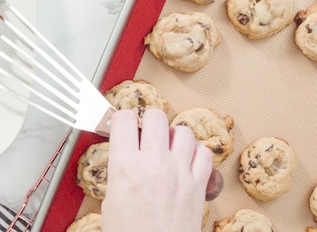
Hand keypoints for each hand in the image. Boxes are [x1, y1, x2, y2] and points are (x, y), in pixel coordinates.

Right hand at [101, 109, 212, 230]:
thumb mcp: (111, 201)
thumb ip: (120, 172)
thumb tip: (125, 158)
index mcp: (125, 165)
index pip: (125, 119)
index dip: (123, 118)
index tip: (124, 123)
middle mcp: (154, 163)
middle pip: (156, 116)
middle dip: (150, 120)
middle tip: (147, 131)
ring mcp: (179, 172)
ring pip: (183, 131)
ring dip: (174, 135)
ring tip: (168, 146)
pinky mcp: (199, 184)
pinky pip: (204, 153)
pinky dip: (196, 152)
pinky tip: (187, 160)